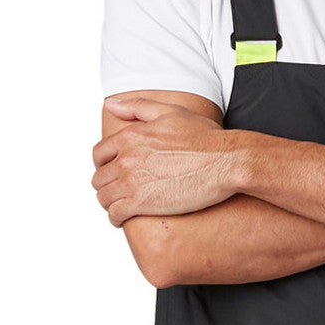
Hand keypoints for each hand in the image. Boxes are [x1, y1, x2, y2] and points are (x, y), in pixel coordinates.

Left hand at [92, 98, 238, 221]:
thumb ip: (138, 107)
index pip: (100, 154)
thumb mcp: (171, 112)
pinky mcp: (141, 203)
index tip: (112, 173)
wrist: (225, 162)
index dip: (104, 165)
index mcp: (131, 136)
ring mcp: (132, 181)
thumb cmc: (206, 139)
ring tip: (121, 206)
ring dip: (110, 202)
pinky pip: (115, 213)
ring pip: (104, 197)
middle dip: (107, 185)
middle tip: (119, 192)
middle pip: (99, 177)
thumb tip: (112, 105)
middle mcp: (127, 158)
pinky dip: (116, 217)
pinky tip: (124, 218)